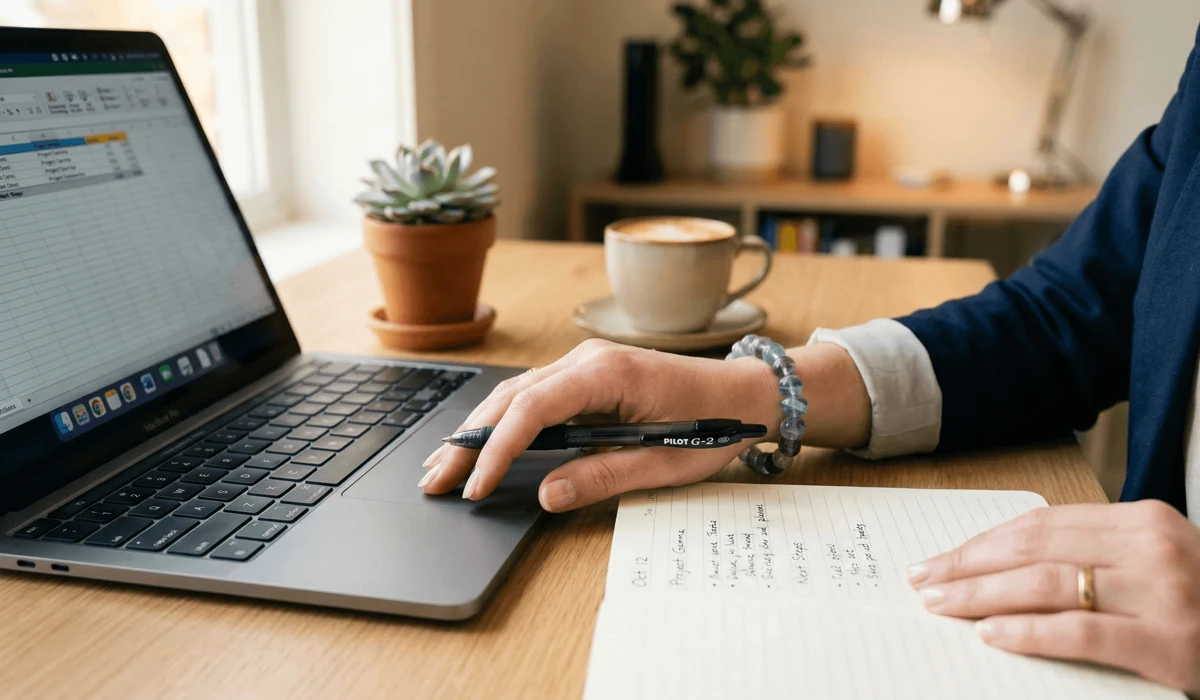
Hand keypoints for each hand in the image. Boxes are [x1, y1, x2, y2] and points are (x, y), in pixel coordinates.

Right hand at [418, 338, 869, 511]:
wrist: (745, 393)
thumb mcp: (664, 462)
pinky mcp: (586, 376)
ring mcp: (584, 364)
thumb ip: (605, 475)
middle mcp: (588, 360)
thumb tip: (547, 495)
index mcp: (608, 374)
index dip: (498, 450)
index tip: (474, 485)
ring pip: (516, 394)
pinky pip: (533, 396)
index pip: (534, 409)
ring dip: (477, 429)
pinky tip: (481, 442)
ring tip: (442, 464)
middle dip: (468, 441)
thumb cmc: (713, 424)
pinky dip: (502, 421)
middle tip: (433, 479)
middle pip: (511, 399)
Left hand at [908, 500, 1199, 690]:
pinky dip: (1029, 632)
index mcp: (1144, 520)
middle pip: (1034, 548)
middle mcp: (1153, 546)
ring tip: (941, 605)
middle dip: (969, 565)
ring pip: (1047, 584)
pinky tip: (990, 635)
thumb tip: (1004, 569)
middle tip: (924, 579)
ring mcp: (1164, 592)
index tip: (940, 557)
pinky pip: (1081, 632)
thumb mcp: (1154, 565)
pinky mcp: (1170, 642)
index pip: (1041, 524)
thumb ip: (1094, 558)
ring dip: (982, 594)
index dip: (982, 541)